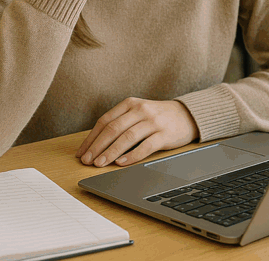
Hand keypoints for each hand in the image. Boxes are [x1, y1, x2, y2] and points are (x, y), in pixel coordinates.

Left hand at [76, 98, 199, 167]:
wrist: (186, 115)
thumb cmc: (157, 117)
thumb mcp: (138, 113)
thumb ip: (120, 123)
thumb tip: (96, 145)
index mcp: (130, 104)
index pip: (105, 121)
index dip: (91, 138)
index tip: (82, 152)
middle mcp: (140, 110)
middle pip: (113, 129)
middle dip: (97, 146)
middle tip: (87, 160)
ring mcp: (152, 121)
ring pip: (127, 138)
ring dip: (111, 152)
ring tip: (100, 164)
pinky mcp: (164, 134)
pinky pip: (145, 146)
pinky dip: (132, 156)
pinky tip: (121, 163)